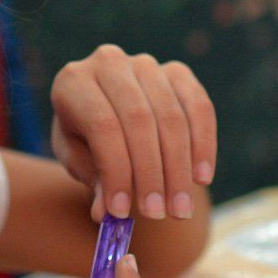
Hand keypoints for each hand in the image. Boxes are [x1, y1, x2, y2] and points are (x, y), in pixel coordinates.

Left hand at [50, 45, 216, 220]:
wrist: (108, 114)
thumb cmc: (87, 142)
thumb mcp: (79, 162)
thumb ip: (94, 181)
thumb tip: (104, 214)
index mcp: (73, 82)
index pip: (103, 127)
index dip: (116, 171)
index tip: (122, 212)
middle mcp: (109, 62)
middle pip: (140, 121)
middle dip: (152, 174)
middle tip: (158, 214)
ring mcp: (146, 64)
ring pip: (172, 117)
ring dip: (179, 168)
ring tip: (180, 208)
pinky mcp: (177, 72)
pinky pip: (199, 108)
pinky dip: (203, 145)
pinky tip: (201, 178)